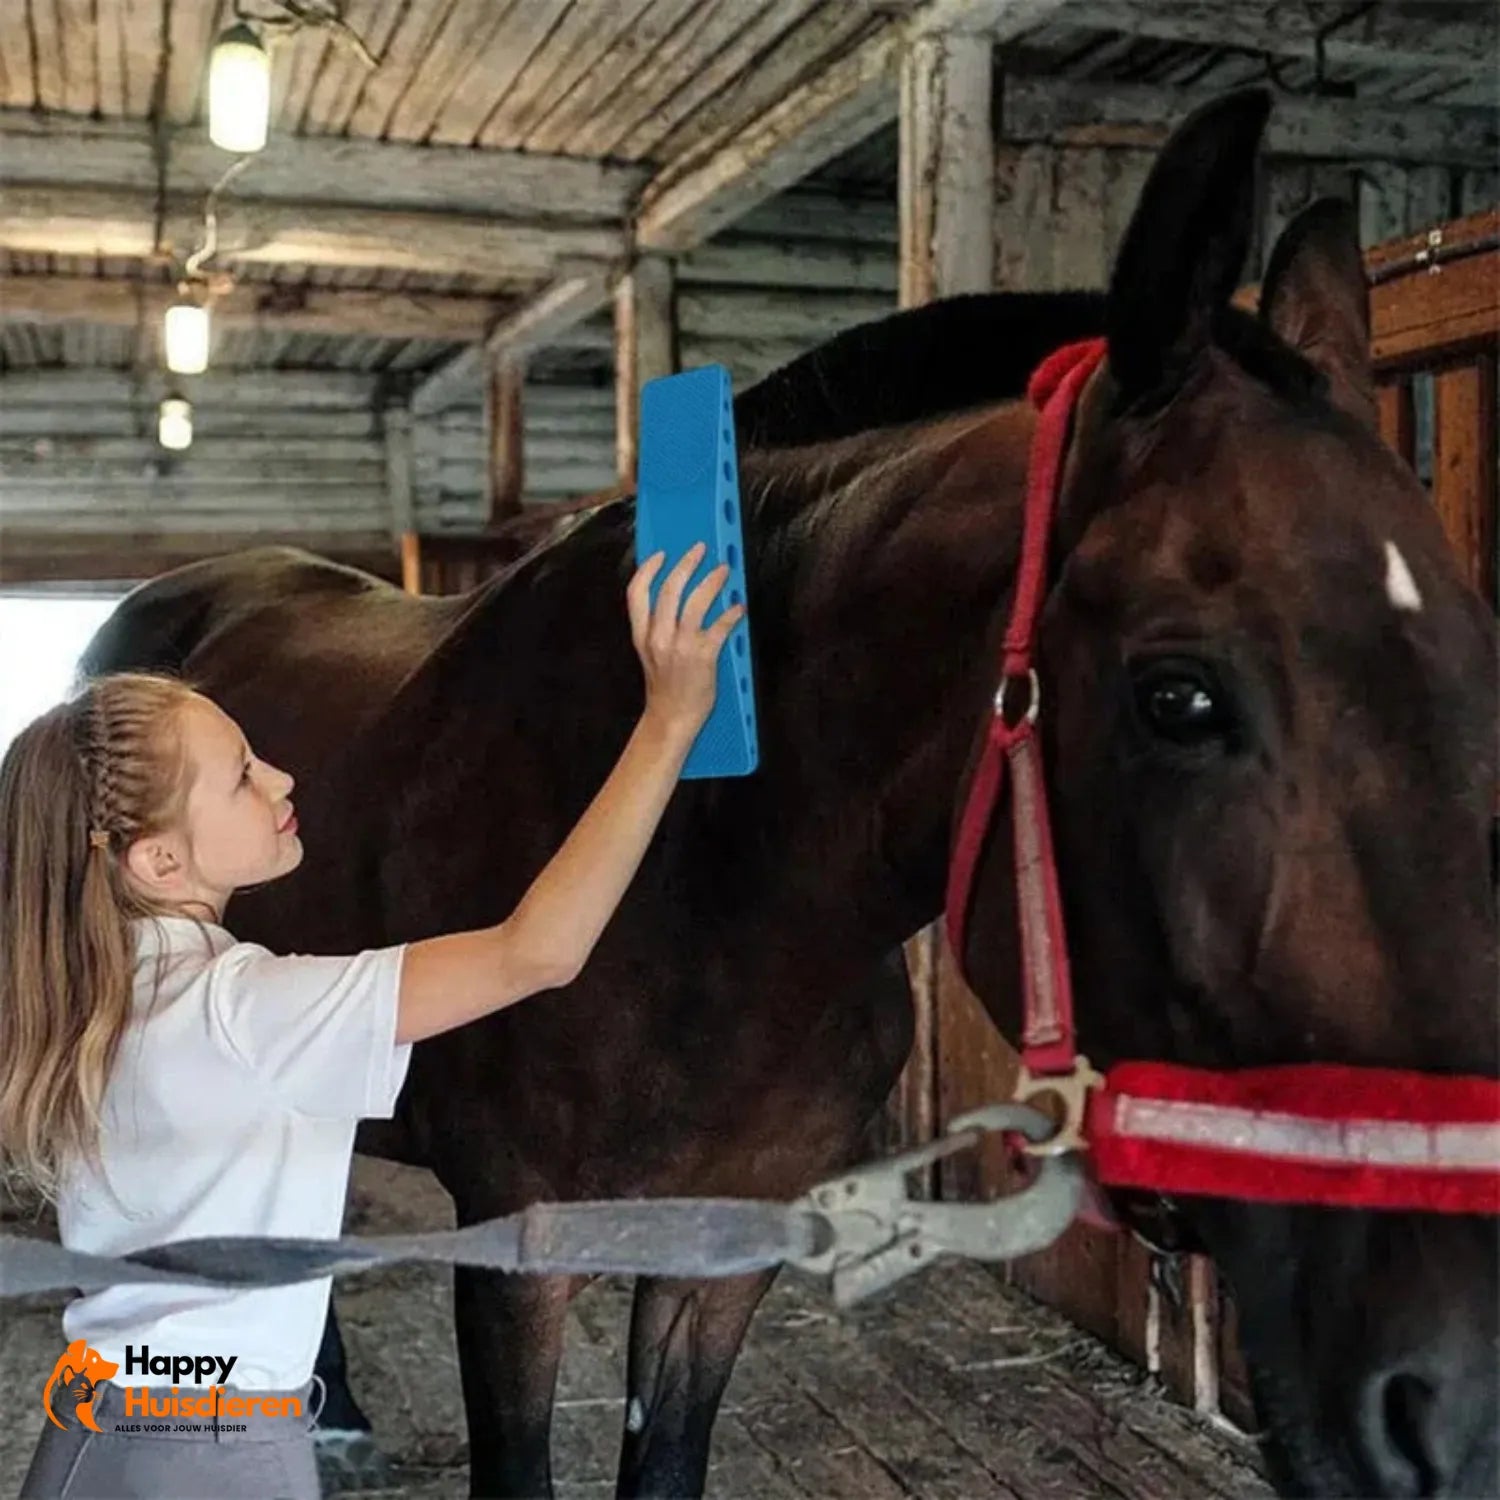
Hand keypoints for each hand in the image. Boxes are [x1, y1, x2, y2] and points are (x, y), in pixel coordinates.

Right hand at [627, 544, 745, 737]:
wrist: (672, 718)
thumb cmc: (665, 687)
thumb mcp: (650, 654)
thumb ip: (658, 628)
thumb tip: (675, 599)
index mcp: (642, 635)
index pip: (636, 593)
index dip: (648, 569)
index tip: (661, 554)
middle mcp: (658, 637)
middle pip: (669, 589)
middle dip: (686, 564)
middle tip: (700, 550)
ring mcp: (681, 646)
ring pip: (696, 602)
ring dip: (712, 581)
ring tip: (724, 570)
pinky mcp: (703, 657)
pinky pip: (720, 627)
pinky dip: (731, 614)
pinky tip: (738, 607)